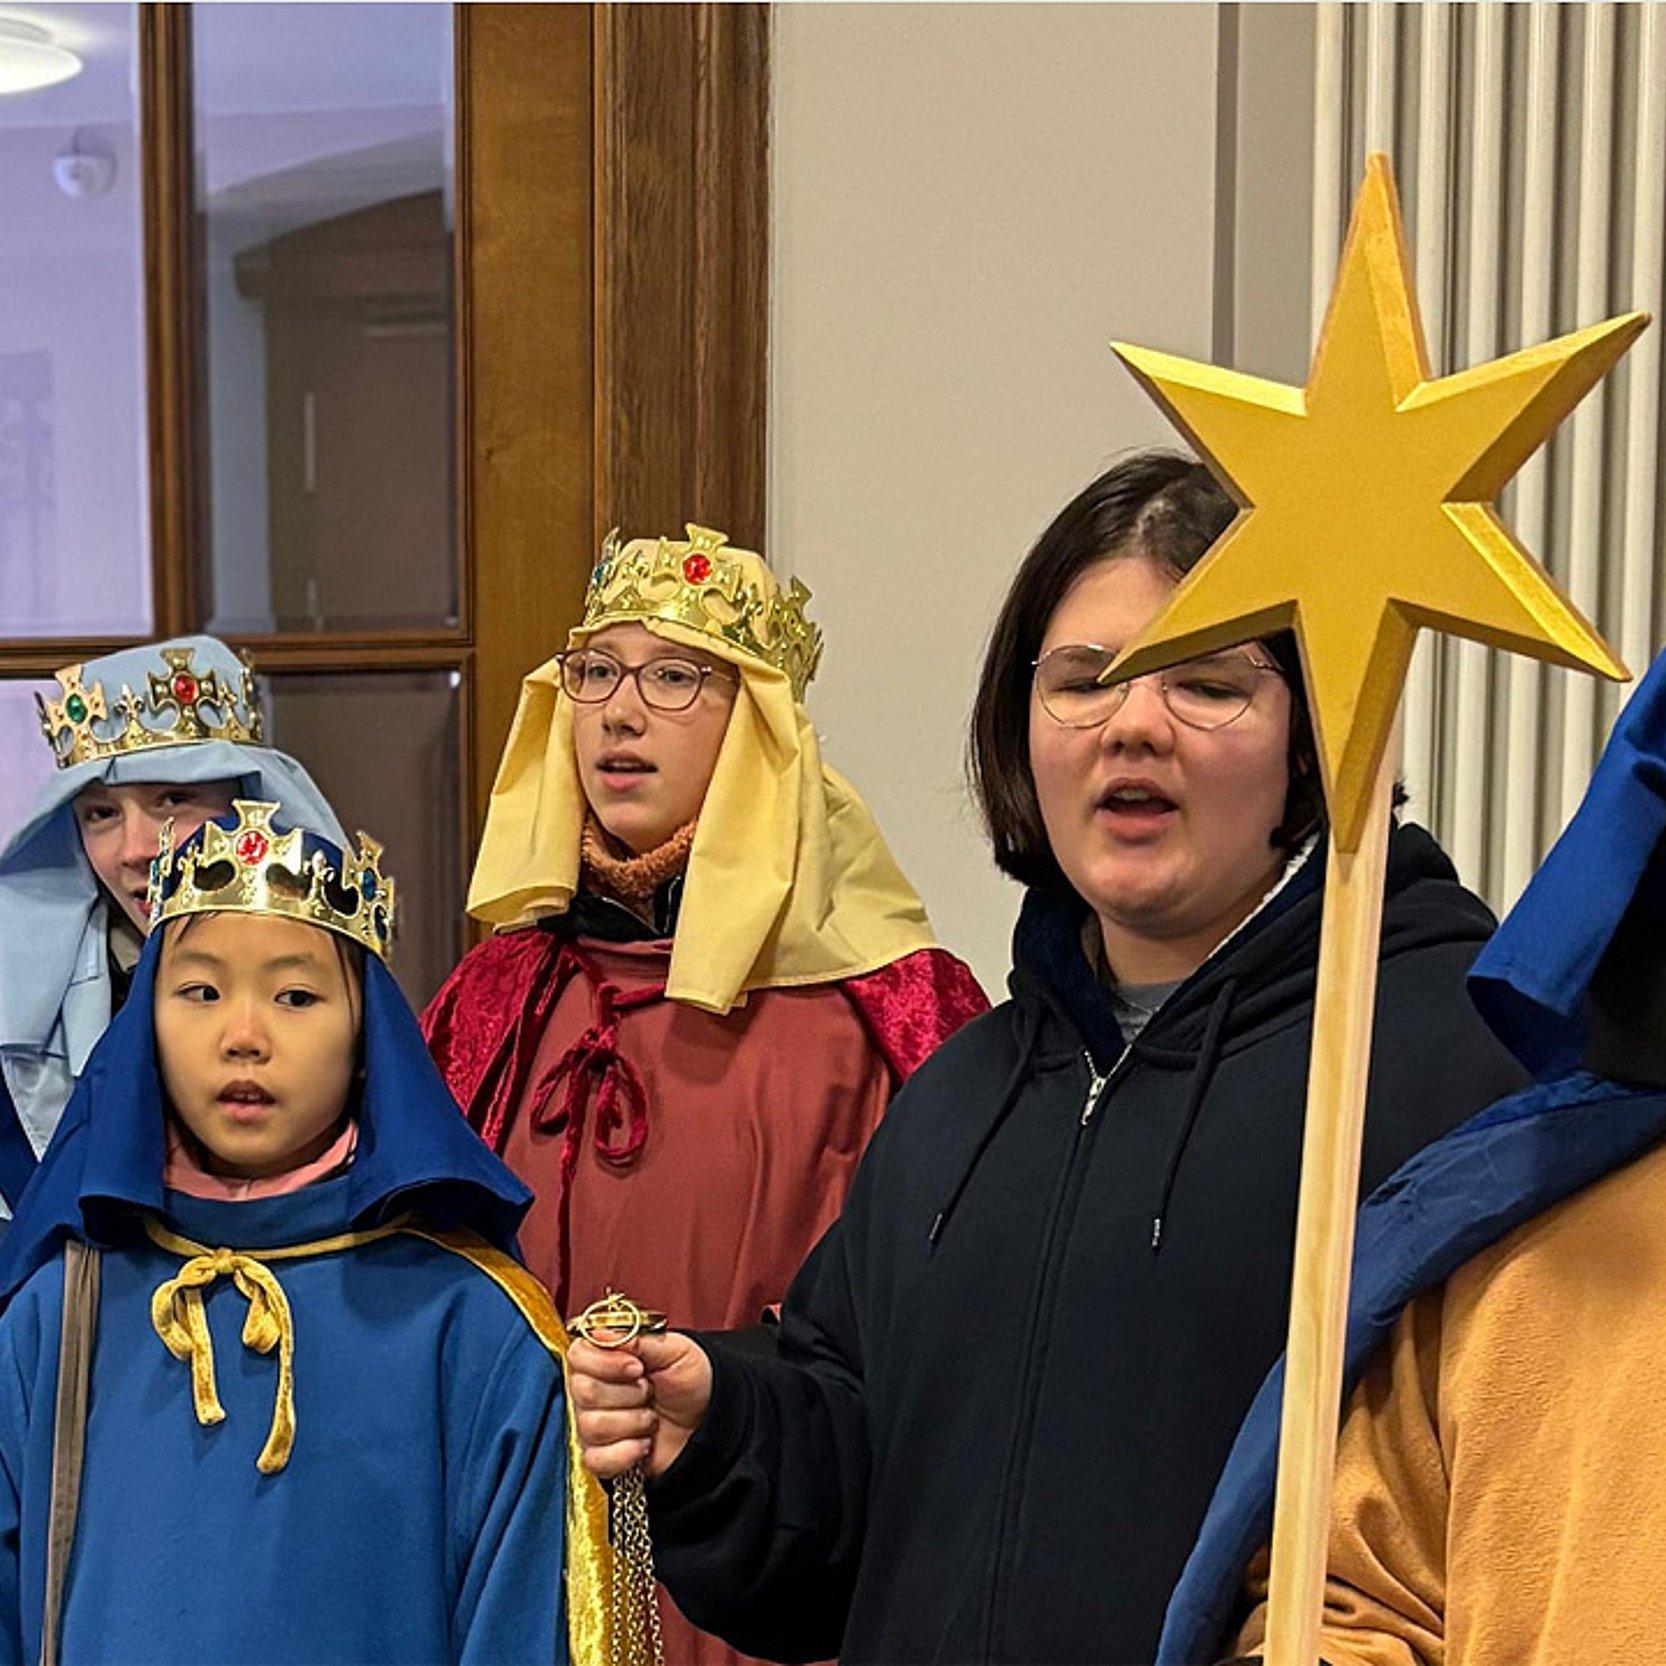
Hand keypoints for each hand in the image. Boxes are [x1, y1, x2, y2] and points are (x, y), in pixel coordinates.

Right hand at [569, 1330, 713, 1478]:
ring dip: (633, 1422)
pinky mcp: (602, 1456)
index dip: (607, 1363)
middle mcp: (593, 1390)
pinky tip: (644, 1444)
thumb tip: (602, 1333)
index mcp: (605, 1357)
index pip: (577, 1355)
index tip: (638, 1368)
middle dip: (628, 1393)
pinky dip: (626, 1453)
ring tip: (652, 1418)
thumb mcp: (674, 1350)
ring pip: (592, 1426)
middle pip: (584, 1392)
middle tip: (650, 1390)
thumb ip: (639, 1339)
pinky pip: (596, 1459)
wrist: (710, 1421)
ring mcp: (595, 1424)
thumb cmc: (691, 1381)